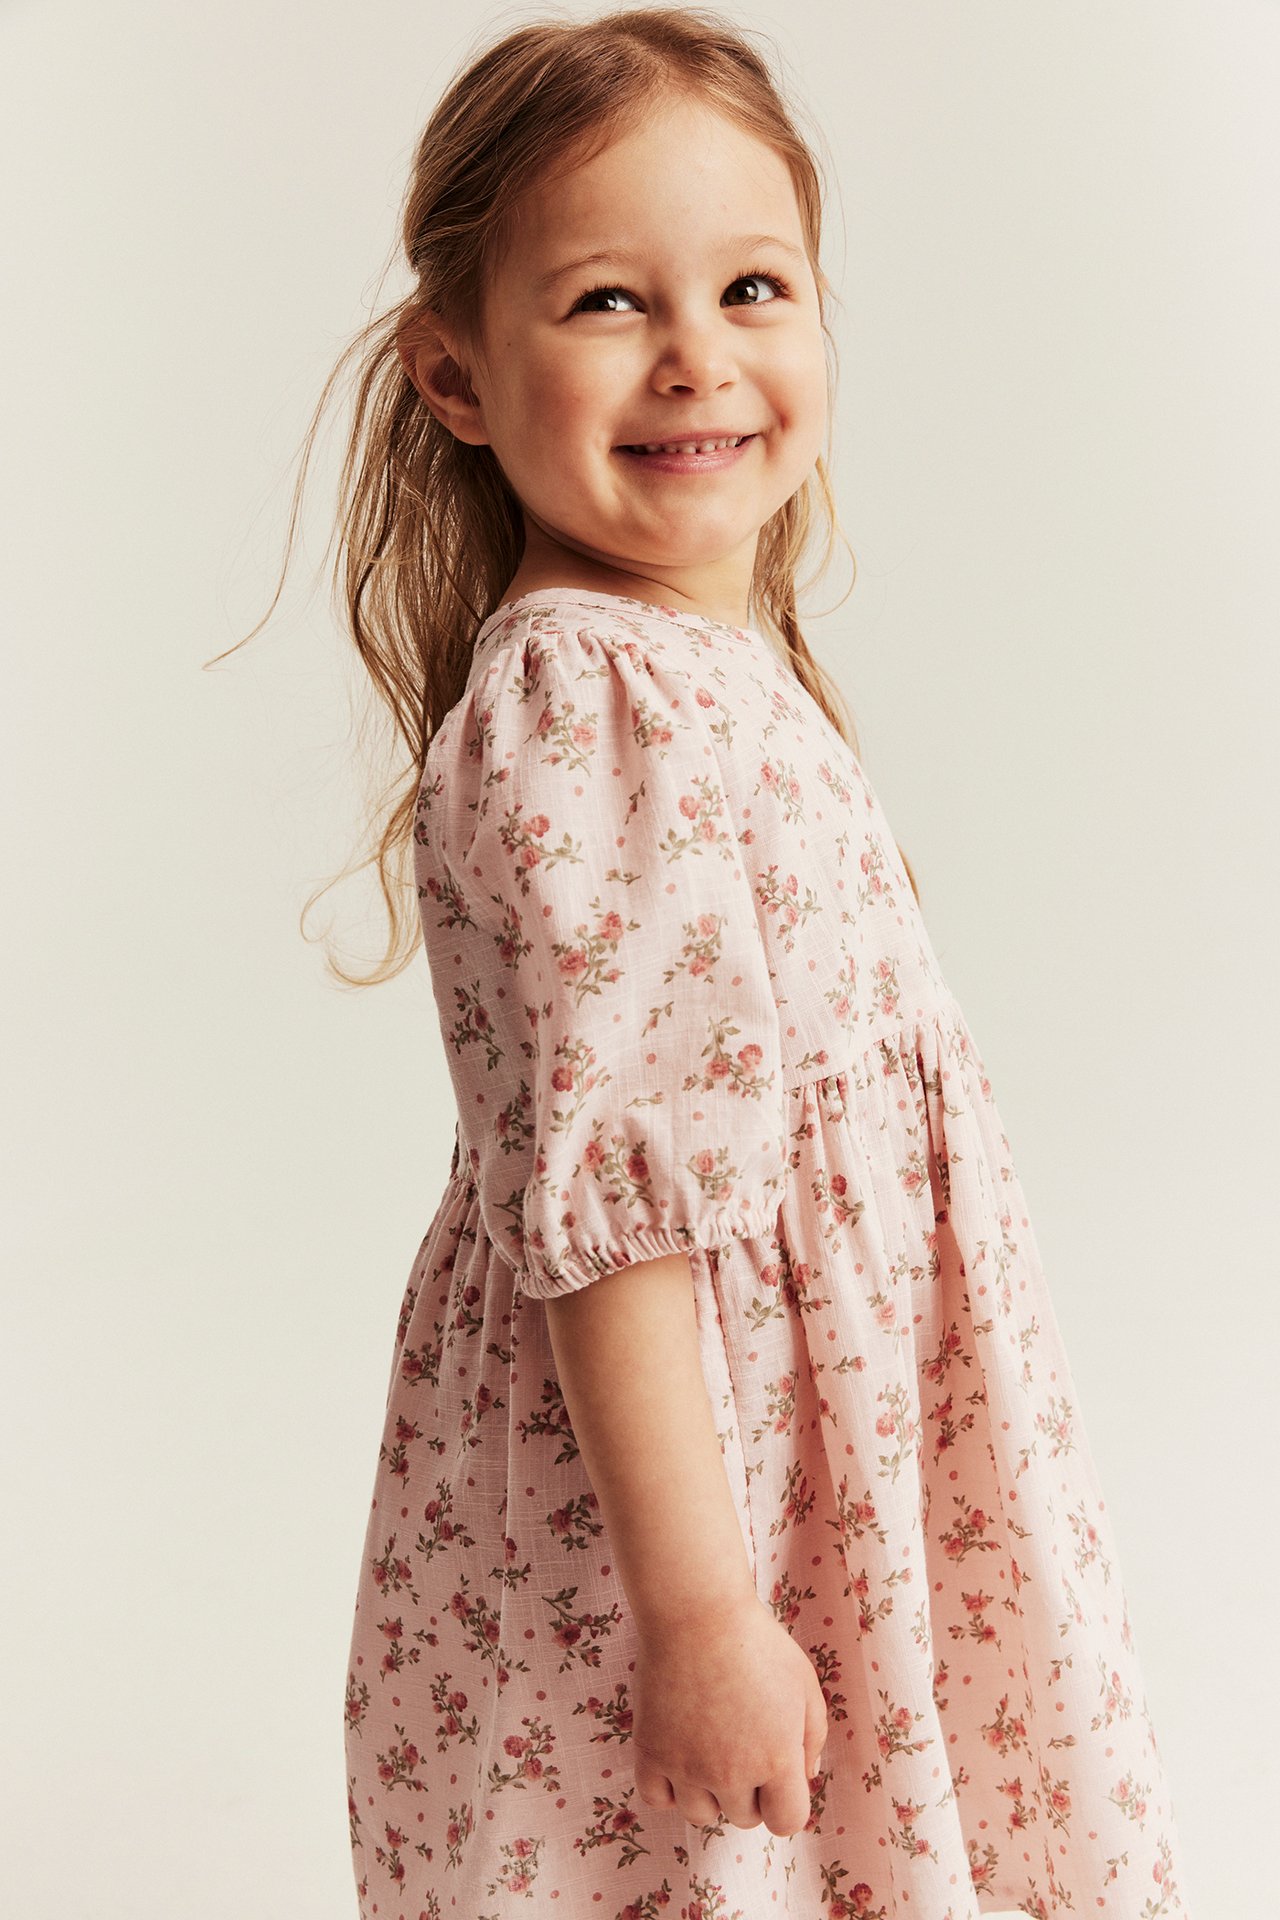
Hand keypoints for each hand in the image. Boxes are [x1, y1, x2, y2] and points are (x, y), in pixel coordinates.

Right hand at [631, 1592, 828, 1836]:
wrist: (698, 1612)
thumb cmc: (757, 1642)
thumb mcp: (805, 1684)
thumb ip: (813, 1737)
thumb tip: (804, 1775)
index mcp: (777, 1759)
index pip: (787, 1822)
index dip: (785, 1803)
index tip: (777, 1777)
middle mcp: (732, 1773)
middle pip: (743, 1818)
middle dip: (749, 1790)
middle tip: (741, 1744)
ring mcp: (687, 1766)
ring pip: (700, 1814)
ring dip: (708, 1791)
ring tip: (709, 1747)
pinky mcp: (651, 1751)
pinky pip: (657, 1799)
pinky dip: (667, 1786)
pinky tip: (678, 1754)